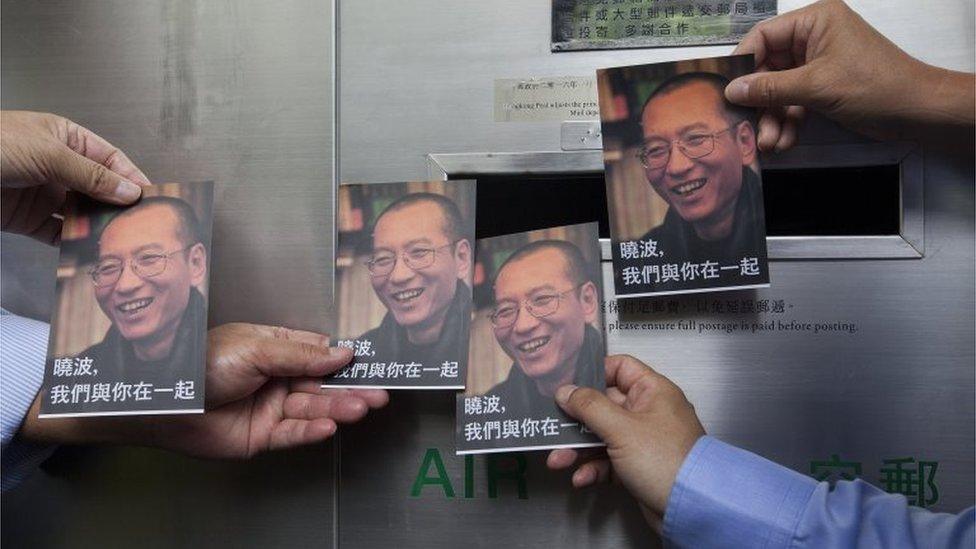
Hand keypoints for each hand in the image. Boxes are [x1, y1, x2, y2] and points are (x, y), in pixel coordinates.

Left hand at [1, 110, 150, 243]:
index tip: (150, 197)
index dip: (131, 177)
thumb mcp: (48, 153)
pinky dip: (72, 243)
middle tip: (138, 223)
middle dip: (116, 205)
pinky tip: (86, 249)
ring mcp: (43, 193)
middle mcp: (57, 166)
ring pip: (80, 213)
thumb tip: (128, 190)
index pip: (109, 159)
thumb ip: (90, 175)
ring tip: (115, 239)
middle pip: (98, 189)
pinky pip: (58, 233)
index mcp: (65, 138)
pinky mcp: (27, 219)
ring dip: (95, 226)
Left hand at [22, 323, 387, 457]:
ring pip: (312, 408)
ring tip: (361, 407)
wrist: (165, 401)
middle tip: (377, 391)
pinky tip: (330, 425)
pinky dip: (313, 429)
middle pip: (321, 384)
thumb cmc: (199, 364)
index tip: (369, 362)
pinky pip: (294, 433)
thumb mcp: (256, 348)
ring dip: (337, 408)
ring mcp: (269, 407)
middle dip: (349, 388)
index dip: (343, 359)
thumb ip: (302, 353)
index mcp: (274, 348)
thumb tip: (340, 351)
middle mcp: (274, 378)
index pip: (318, 353)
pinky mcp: (262, 436)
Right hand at [546, 355, 704, 529]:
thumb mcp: (621, 428)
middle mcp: (648, 412)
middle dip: (576, 421)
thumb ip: (589, 406)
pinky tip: (581, 477)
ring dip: (578, 448)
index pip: (619, 368)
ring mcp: (643, 441)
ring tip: (558, 460)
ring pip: (602, 436)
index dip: (592, 374)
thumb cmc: (665, 461)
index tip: (567, 384)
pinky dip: (593, 468)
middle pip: (603, 405)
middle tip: (553, 427)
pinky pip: (608, 461)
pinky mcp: (637, 466)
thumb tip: (565, 391)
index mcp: (652, 392)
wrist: (690, 508)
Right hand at [724, 0, 974, 149]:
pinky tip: (784, 141)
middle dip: (760, 101)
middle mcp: (814, 38)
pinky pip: (794, 103)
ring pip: (780, 90)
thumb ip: (770, 88)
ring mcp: (818, 64)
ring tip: (768, 142)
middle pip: (768, 68)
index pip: (764, 36)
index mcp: (815, 21)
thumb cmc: (875, 85)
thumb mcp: (816, 85)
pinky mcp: (823, 87)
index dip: (744, 63)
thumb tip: (733, 90)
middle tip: (747, 125)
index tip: (726, 89)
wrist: (916, 111)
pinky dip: (788, 122)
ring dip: (773, 118)